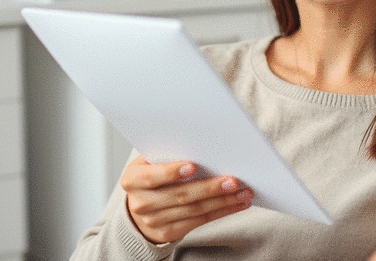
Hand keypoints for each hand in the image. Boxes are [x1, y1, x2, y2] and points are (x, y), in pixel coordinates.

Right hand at [121, 156, 253, 243]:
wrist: (141, 207)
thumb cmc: (153, 174)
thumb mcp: (151, 161)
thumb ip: (168, 152)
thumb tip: (201, 142)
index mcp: (132, 179)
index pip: (151, 176)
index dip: (172, 172)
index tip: (193, 166)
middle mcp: (140, 203)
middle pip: (179, 195)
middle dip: (209, 188)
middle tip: (233, 180)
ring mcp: (154, 221)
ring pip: (194, 210)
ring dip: (222, 201)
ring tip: (243, 192)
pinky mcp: (170, 232)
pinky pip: (200, 221)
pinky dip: (222, 211)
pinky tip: (237, 203)